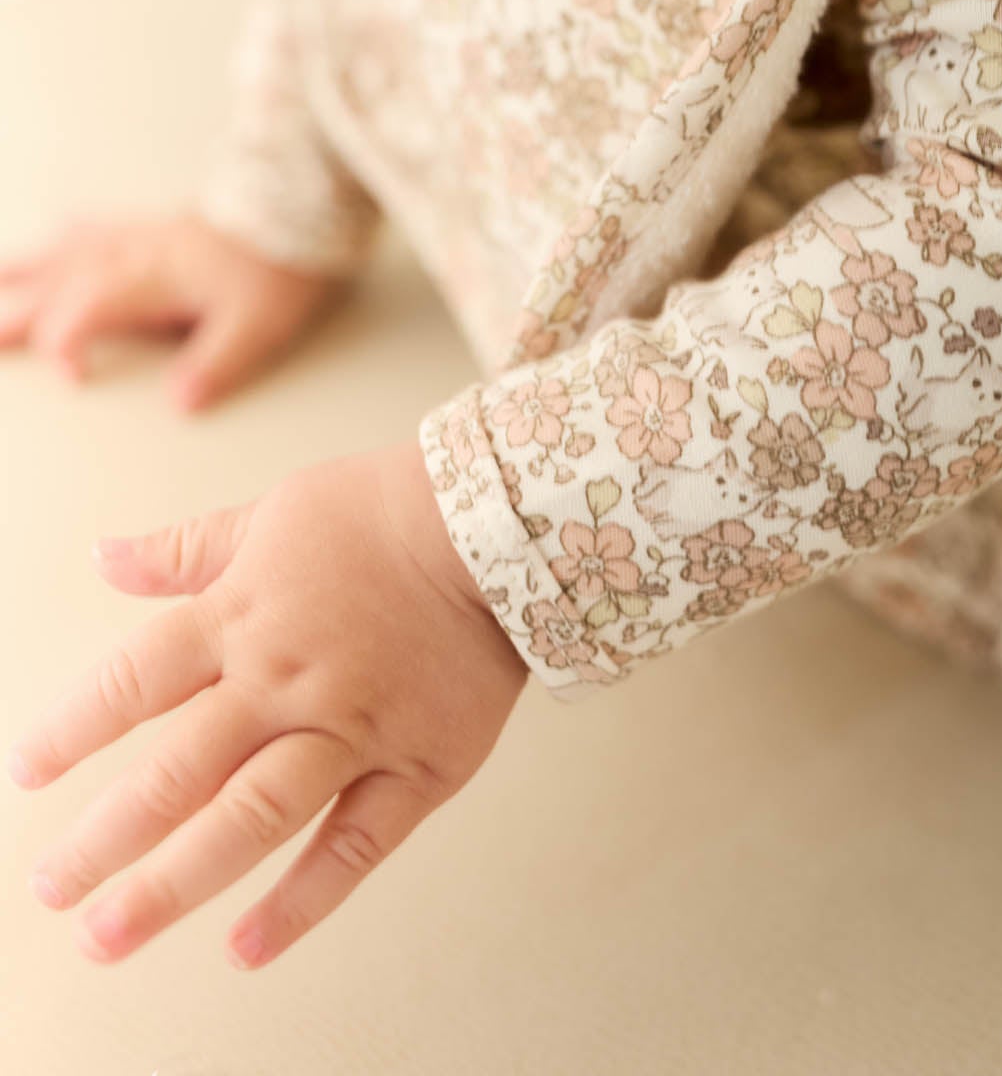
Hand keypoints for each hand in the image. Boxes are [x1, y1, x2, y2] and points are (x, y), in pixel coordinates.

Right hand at [0, 208, 351, 410]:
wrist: (299, 204)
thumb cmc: (277, 264)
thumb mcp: (257, 324)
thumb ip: (215, 364)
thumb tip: (180, 403)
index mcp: (149, 278)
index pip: (84, 310)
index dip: (67, 344)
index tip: (74, 378)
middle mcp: (131, 254)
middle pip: (56, 284)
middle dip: (15, 312)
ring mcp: (137, 237)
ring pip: (63, 254)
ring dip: (23, 272)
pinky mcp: (152, 227)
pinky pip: (95, 227)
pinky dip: (67, 236)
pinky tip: (54, 233)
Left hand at [7, 440, 526, 969]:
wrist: (502, 521)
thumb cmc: (381, 508)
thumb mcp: (273, 512)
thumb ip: (186, 551)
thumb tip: (102, 559)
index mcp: (242, 616)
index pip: (134, 683)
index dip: (73, 730)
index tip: (27, 774)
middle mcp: (285, 682)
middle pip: (176, 772)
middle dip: (103, 838)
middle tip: (50, 892)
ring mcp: (352, 730)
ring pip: (249, 819)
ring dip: (172, 884)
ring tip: (107, 937)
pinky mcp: (418, 766)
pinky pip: (353, 845)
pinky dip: (301, 901)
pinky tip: (247, 946)